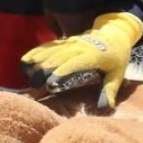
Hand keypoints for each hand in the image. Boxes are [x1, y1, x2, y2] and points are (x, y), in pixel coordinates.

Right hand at [21, 11, 142, 111]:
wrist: (115, 33)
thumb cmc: (116, 57)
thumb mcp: (117, 75)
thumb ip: (109, 91)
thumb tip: (105, 109)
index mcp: (92, 55)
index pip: (73, 63)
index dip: (61, 72)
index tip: (51, 84)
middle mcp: (78, 47)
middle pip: (57, 57)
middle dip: (44, 70)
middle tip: (34, 86)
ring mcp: (69, 42)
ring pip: (49, 51)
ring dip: (36, 62)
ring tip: (26, 76)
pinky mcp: (63, 41)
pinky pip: (46, 46)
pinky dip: (35, 53)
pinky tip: (25, 63)